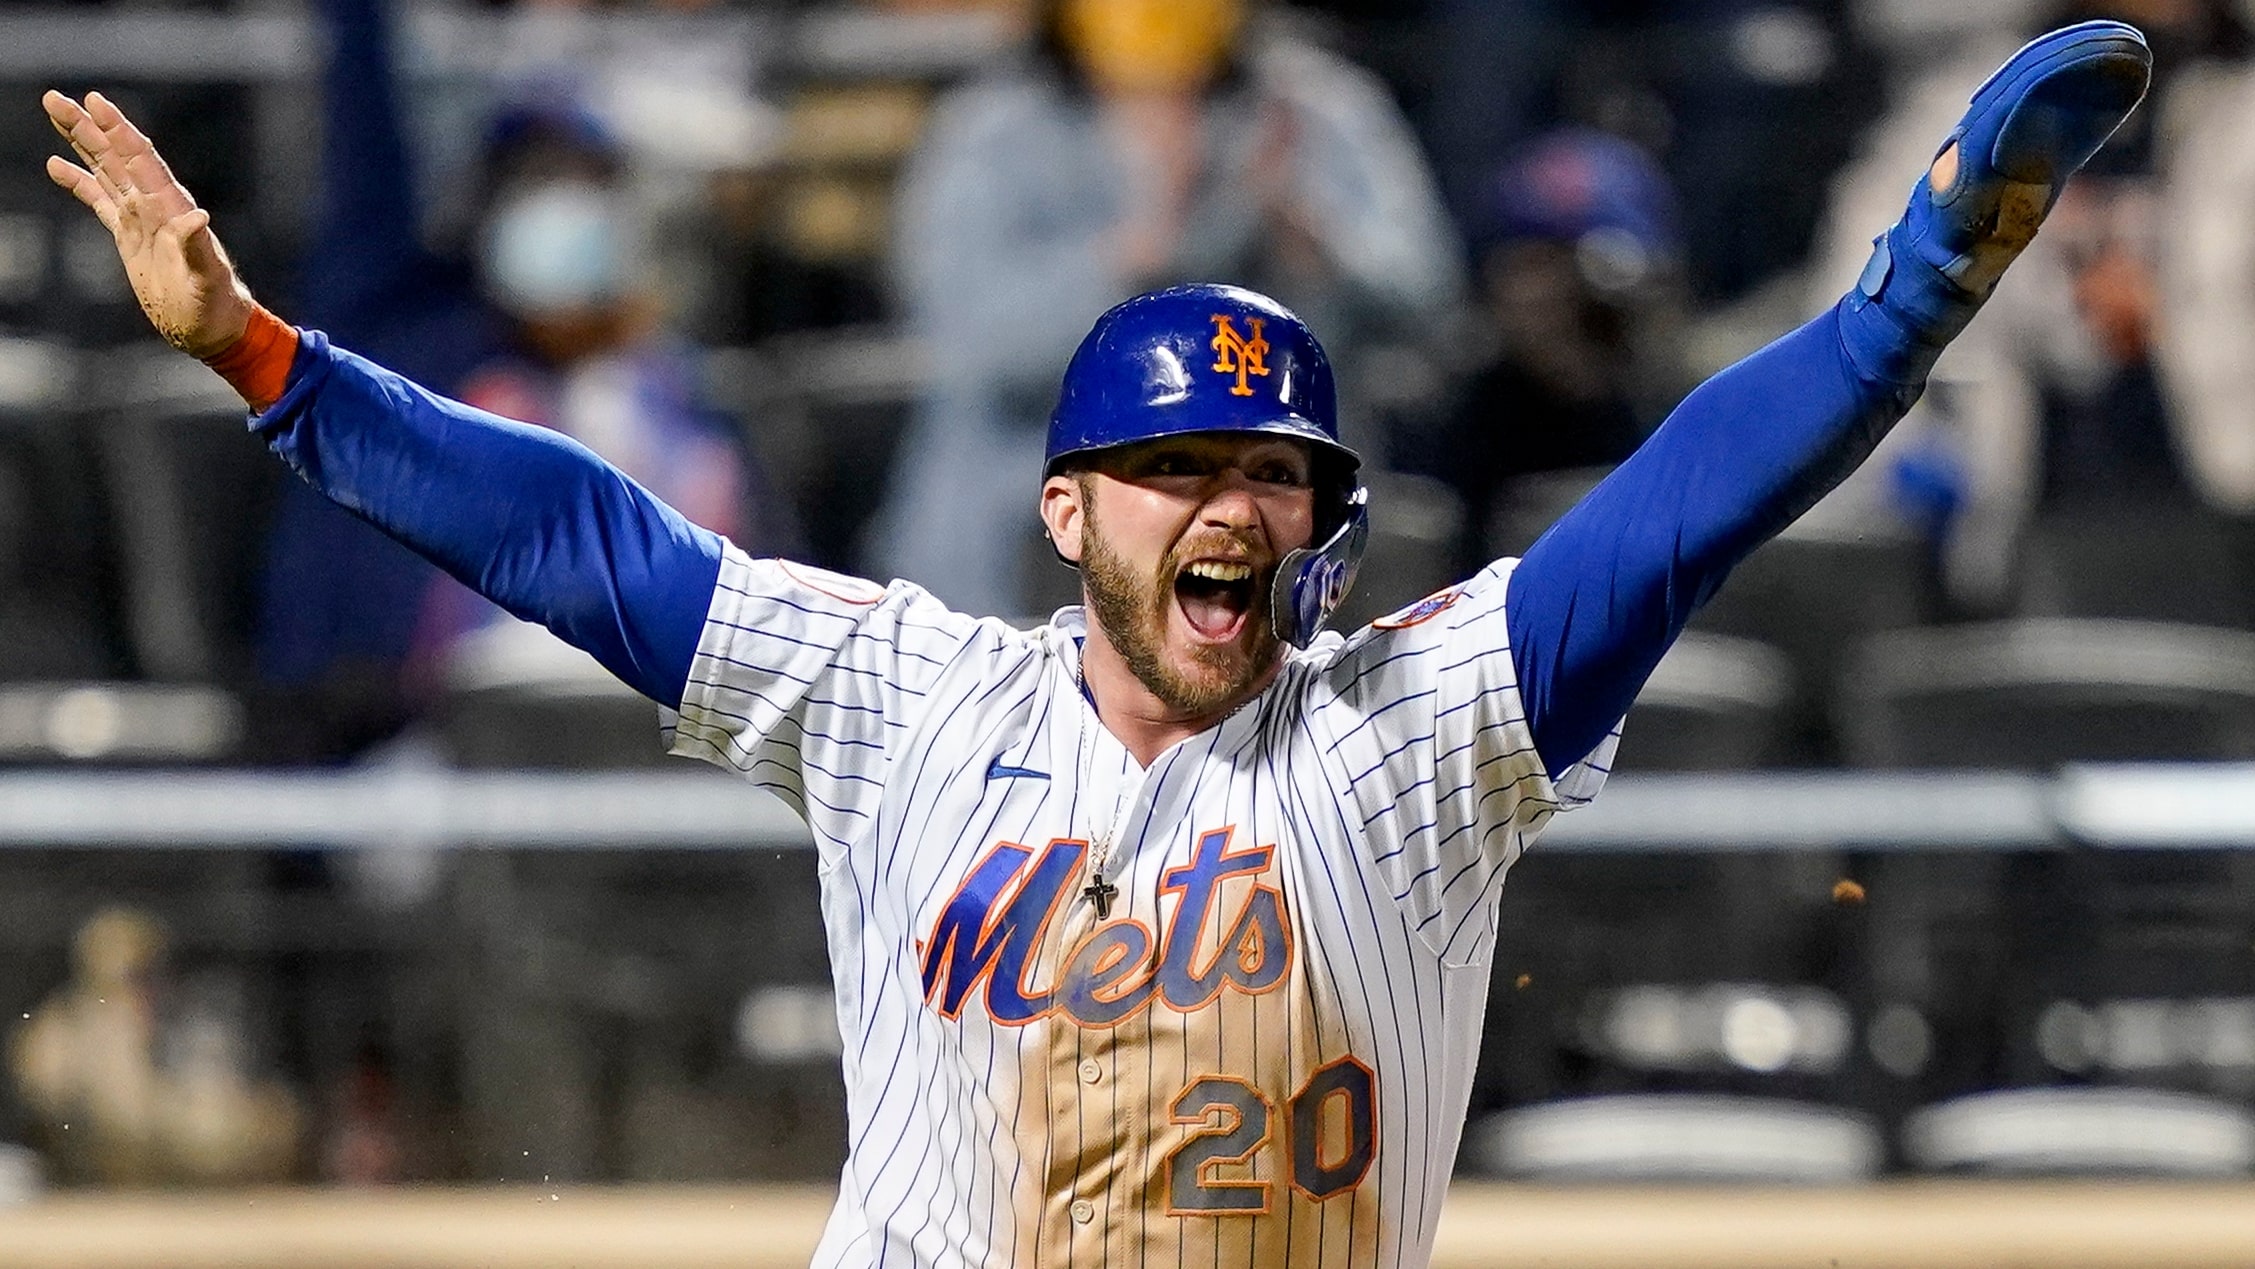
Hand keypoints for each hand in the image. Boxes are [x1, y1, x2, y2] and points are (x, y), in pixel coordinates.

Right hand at [43, 90, 251, 358]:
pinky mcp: (129, 236)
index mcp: (171, 209)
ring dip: (81, 142)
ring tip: (55, 112)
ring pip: (105, 170)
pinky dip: (78, 181)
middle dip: (88, 126)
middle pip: (116, 156)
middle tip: (55, 98)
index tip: (95, 102)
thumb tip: (196, 217)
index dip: (118, 131)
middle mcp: (155, 207)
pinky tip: (55, 165)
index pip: (141, 161)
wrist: (211, 328)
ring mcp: (141, 219)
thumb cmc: (214, 306)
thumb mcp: (207, 280)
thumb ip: (199, 250)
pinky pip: (99, 200)